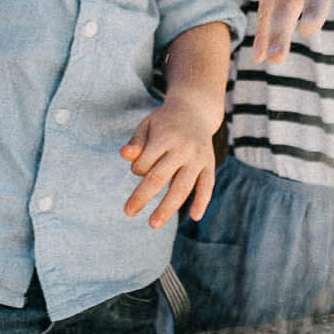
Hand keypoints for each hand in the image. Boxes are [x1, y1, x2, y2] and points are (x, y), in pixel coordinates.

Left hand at [120, 97, 218, 226]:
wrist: (196, 109)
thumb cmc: (164, 122)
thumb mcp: (147, 125)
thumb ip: (136, 142)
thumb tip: (123, 155)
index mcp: (165, 137)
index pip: (145, 162)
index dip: (136, 169)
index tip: (137, 167)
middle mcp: (183, 148)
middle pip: (160, 177)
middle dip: (142, 196)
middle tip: (128, 212)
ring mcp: (198, 157)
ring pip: (182, 186)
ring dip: (167, 207)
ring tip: (153, 224)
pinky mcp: (209, 164)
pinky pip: (207, 185)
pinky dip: (202, 201)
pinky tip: (194, 217)